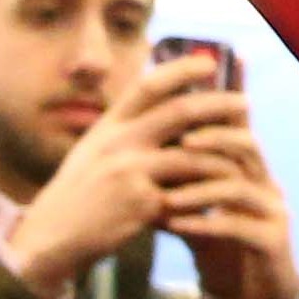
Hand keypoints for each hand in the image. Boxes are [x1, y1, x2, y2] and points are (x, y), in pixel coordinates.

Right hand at [8, 56, 254, 294]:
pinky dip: (208, 191)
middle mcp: (117, 142)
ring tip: (246, 151)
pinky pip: (187, 193)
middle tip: (245, 103)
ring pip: (192, 154)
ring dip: (223, 153)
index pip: (148, 84)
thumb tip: (163, 108)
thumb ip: (125, 130)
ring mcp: (129, 171)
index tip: (210, 61)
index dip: (182, 69)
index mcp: (107, 125)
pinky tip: (226, 191)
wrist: (51, 237)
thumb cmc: (78, 195)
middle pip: (180, 112)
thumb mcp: (93, 152)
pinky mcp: (141, 204)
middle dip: (218, 105)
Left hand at [158, 71, 298, 298]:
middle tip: (180, 141)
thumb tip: (139, 151)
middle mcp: (266, 183)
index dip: (224, 101)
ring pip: (239, 187)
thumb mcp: (197, 208)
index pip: (238, 126)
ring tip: (167, 194)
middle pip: (247, 146)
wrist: (250, 295)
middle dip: (213, 139)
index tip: (197, 84)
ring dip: (200, 187)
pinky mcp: (272, 241)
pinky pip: (238, 226)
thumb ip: (178, 180)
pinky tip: (176, 226)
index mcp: (250, 169)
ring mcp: (273, 211)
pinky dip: (204, 223)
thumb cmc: (221, 245)